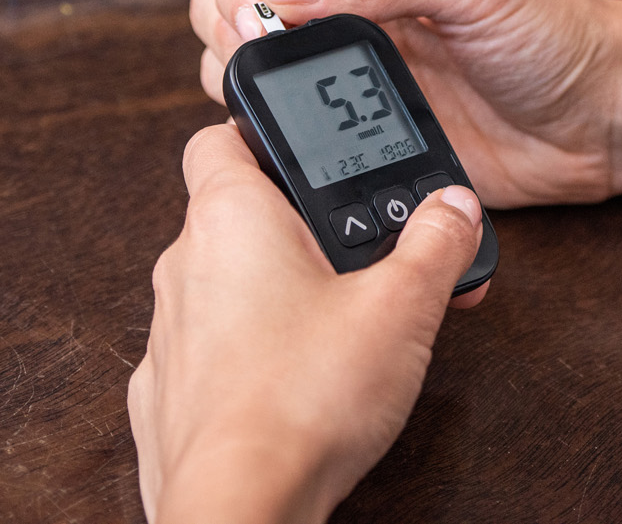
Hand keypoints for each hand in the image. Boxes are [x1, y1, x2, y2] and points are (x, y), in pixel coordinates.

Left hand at [128, 123, 486, 523]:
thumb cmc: (304, 400)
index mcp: (230, 217)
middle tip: (364, 255)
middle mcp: (184, 265)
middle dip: (301, 231)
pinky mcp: (166, 399)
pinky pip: (211, 356)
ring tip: (346, 326)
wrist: (240, 508)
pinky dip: (250, 359)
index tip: (313, 155)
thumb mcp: (402, 308)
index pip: (220, 137)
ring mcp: (169, 337)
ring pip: (225, 288)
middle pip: (236, 217)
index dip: (264, 136)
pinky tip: (301, 384)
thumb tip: (454, 207)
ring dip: (277, 295)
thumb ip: (435, 246)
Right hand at [189, 0, 621, 207]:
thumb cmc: (554, 30)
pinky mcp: (350, 124)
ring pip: (238, 63)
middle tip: (271, 57)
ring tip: (298, 95)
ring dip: (245, 80)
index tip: (257, 16)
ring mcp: (339, 62)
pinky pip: (281, 126)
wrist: (598, 115)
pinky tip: (307, 136)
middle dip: (230, 27)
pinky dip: (273, 132)